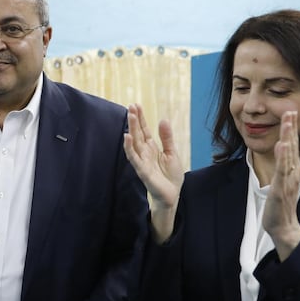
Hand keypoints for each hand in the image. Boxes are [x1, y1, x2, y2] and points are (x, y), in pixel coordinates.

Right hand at [123, 103, 183, 241]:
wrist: (172, 194)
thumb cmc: (171, 176)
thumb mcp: (172, 153)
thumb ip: (167, 137)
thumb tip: (163, 120)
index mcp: (152, 148)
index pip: (143, 130)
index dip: (140, 118)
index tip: (136, 105)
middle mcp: (144, 153)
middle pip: (138, 134)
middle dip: (134, 120)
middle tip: (131, 106)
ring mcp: (142, 161)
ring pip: (134, 143)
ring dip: (131, 129)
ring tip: (131, 116)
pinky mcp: (142, 171)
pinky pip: (134, 158)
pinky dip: (129, 148)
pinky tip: (127, 137)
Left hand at [263, 111, 299, 259]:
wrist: (284, 226)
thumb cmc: (281, 204)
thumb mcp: (282, 180)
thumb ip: (283, 166)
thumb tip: (282, 150)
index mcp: (292, 169)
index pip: (292, 145)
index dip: (291, 128)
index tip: (290, 111)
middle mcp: (292, 172)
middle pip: (292, 146)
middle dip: (291, 127)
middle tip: (291, 109)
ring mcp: (288, 181)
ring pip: (288, 156)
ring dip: (288, 138)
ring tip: (287, 122)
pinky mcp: (281, 190)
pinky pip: (282, 173)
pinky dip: (282, 159)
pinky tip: (281, 147)